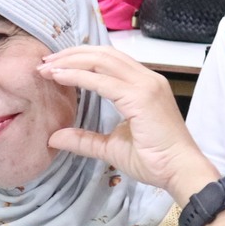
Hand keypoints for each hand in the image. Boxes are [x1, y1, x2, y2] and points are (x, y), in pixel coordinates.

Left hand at [36, 46, 216, 199]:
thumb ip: (85, 140)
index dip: (79, 59)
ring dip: (71, 61)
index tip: (54, 66)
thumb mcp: (111, 147)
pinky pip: (103, 80)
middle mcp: (146, 79)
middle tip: (45, 61)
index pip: (108, 61)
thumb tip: (54, 137)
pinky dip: (78, 76)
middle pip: (103, 54)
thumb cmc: (154, 160)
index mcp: (143, 85)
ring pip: (102, 60)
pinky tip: (59, 77)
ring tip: (47, 67)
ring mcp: (146, 85)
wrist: (179, 171)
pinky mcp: (142, 96)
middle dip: (71, 54)